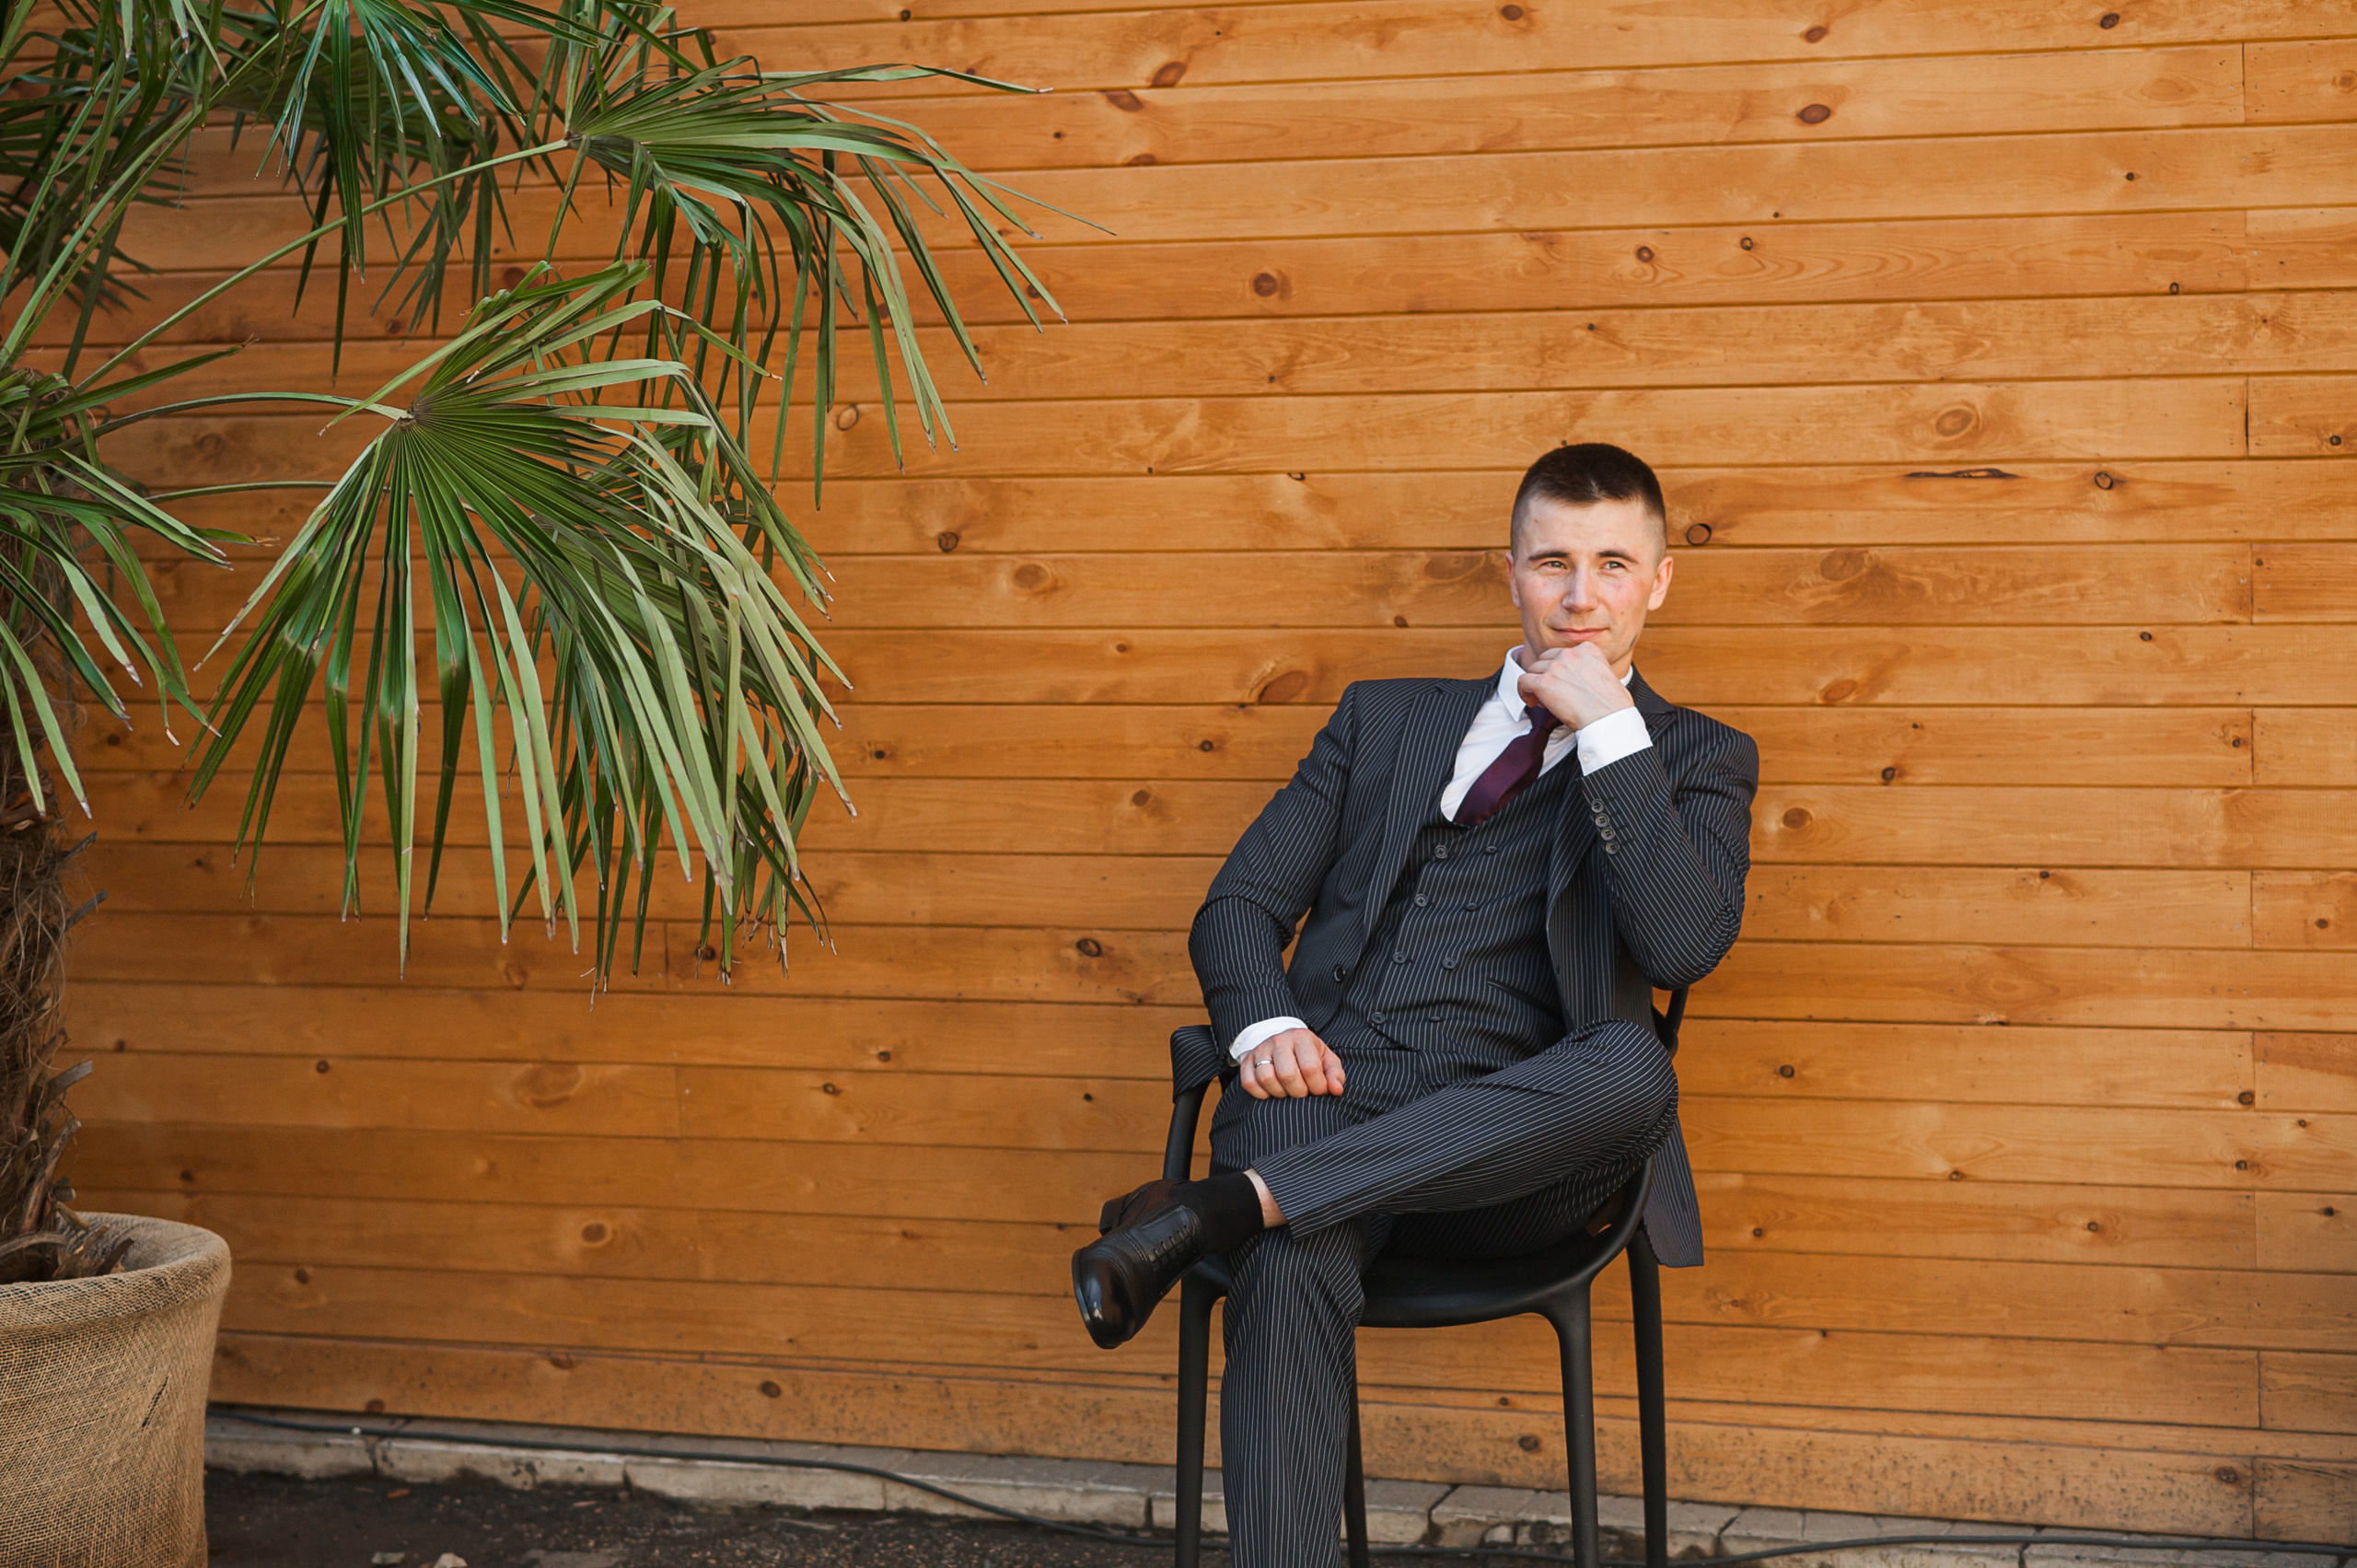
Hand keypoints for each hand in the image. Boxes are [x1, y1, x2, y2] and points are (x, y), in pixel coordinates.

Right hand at [1237, 1028, 1345, 1098]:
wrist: (1285, 1043)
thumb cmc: (1310, 1056)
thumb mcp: (1327, 1060)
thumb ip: (1335, 1075)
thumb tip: (1336, 1090)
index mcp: (1302, 1037)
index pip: (1310, 1067)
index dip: (1317, 1086)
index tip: (1320, 1091)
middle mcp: (1279, 1040)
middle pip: (1287, 1074)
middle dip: (1299, 1092)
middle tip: (1304, 1094)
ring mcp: (1261, 1050)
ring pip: (1266, 1078)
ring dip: (1280, 1093)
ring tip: (1288, 1092)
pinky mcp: (1247, 1061)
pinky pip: (1249, 1083)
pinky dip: (1261, 1094)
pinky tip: (1272, 1093)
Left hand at [1517, 643, 1633, 730]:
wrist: (1608, 718)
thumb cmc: (1613, 705)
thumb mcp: (1606, 673)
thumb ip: (1589, 668)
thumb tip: (1576, 678)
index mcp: (1587, 649)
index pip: (1562, 653)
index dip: (1558, 669)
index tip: (1562, 683)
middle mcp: (1570, 654)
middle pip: (1545, 659)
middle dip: (1545, 675)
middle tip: (1551, 693)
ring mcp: (1555, 667)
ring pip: (1533, 670)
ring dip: (1536, 684)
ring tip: (1543, 701)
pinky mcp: (1544, 683)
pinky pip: (1523, 681)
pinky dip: (1524, 692)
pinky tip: (1532, 702)